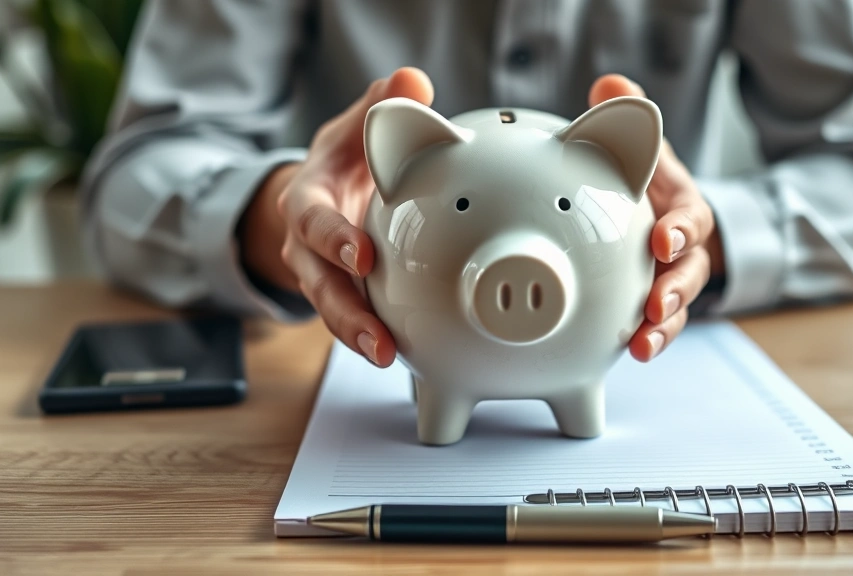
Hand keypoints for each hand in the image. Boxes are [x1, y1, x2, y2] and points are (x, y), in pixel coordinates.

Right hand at [240, 67, 434, 366]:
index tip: (361, 256)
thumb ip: (380, 105)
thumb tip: (411, 82)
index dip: (333, 239)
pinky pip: (356, 320)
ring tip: (388, 357)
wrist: (324, 192)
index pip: (313, 221)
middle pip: (319, 284)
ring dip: (359, 336)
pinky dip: (376, 336)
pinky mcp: (344, 297)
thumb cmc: (343, 160)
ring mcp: (323, 276)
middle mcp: (308, 246)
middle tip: (376, 337)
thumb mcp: (355, 127)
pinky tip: (406, 355)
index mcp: (308, 200)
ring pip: (333, 312)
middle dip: (345, 312)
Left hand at [587, 75, 724, 361]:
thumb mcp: (647, 152)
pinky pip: (658, 328)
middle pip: (691, 272)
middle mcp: (686, 251)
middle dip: (676, 290)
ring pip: (679, 309)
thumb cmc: (651, 187)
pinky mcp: (658, 309)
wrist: (665, 220)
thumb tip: (610, 86)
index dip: (682, 229)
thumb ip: (631, 123)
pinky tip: (630, 353)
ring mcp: (674, 283)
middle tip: (656, 306)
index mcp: (684, 209)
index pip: (692, 217)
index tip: (664, 239)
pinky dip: (649, 340)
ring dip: (663, 328)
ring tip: (643, 344)